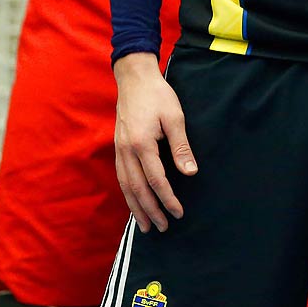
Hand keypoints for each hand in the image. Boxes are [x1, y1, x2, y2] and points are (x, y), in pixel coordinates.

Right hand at [114, 53, 198, 231]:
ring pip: (125, 186)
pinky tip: (134, 203)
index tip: (178, 213)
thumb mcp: (175, 117)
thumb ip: (181, 146)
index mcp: (142, 143)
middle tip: (163, 228)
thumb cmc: (157, 95)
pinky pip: (121, 177)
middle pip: (137, 188)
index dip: (168, 199)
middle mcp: (127, 150)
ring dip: (136, 207)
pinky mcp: (118, 147)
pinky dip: (128, 194)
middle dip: (150, 210)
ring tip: (145, 225)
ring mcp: (119, 149)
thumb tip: (190, 172)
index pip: (156, 180)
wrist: (134, 78)